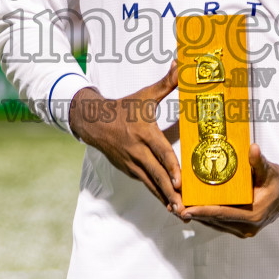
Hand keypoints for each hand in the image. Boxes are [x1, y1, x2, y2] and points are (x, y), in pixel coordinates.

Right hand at [68, 62, 181, 212]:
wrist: (93, 122)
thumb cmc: (124, 107)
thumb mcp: (144, 95)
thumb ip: (167, 83)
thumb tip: (183, 64)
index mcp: (142, 132)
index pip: (159, 152)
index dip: (170, 167)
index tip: (181, 182)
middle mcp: (136, 151)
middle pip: (156, 174)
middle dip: (171, 192)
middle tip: (184, 209)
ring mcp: (131, 163)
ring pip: (151, 184)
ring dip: (165, 199)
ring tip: (180, 213)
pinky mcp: (129, 170)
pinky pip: (146, 184)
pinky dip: (158, 196)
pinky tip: (170, 207)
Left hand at [182, 145, 278, 238]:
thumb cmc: (276, 181)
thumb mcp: (269, 170)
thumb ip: (258, 162)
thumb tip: (252, 149)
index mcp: (254, 215)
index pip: (223, 214)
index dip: (203, 212)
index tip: (186, 209)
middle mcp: (247, 227)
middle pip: (215, 221)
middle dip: (194, 213)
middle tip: (173, 205)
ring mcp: (243, 230)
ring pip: (214, 223)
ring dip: (196, 215)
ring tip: (176, 206)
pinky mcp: (238, 227)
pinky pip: (218, 222)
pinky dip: (204, 215)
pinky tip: (190, 207)